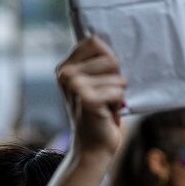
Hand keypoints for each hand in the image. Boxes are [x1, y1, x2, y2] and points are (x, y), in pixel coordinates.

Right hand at [56, 36, 126, 155]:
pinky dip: (119, 103)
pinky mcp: (87, 99)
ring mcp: (74, 86)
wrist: (93, 147)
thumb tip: (116, 37)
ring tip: (106, 105)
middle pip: (110, 58)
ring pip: (117, 76)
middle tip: (105, 95)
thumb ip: (98, 62)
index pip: (95, 42)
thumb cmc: (99, 112)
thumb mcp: (95, 82)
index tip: (105, 76)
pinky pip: (118, 91)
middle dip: (116, 77)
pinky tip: (108, 112)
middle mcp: (65, 74)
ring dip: (118, 92)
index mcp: (65, 67)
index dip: (109, 57)